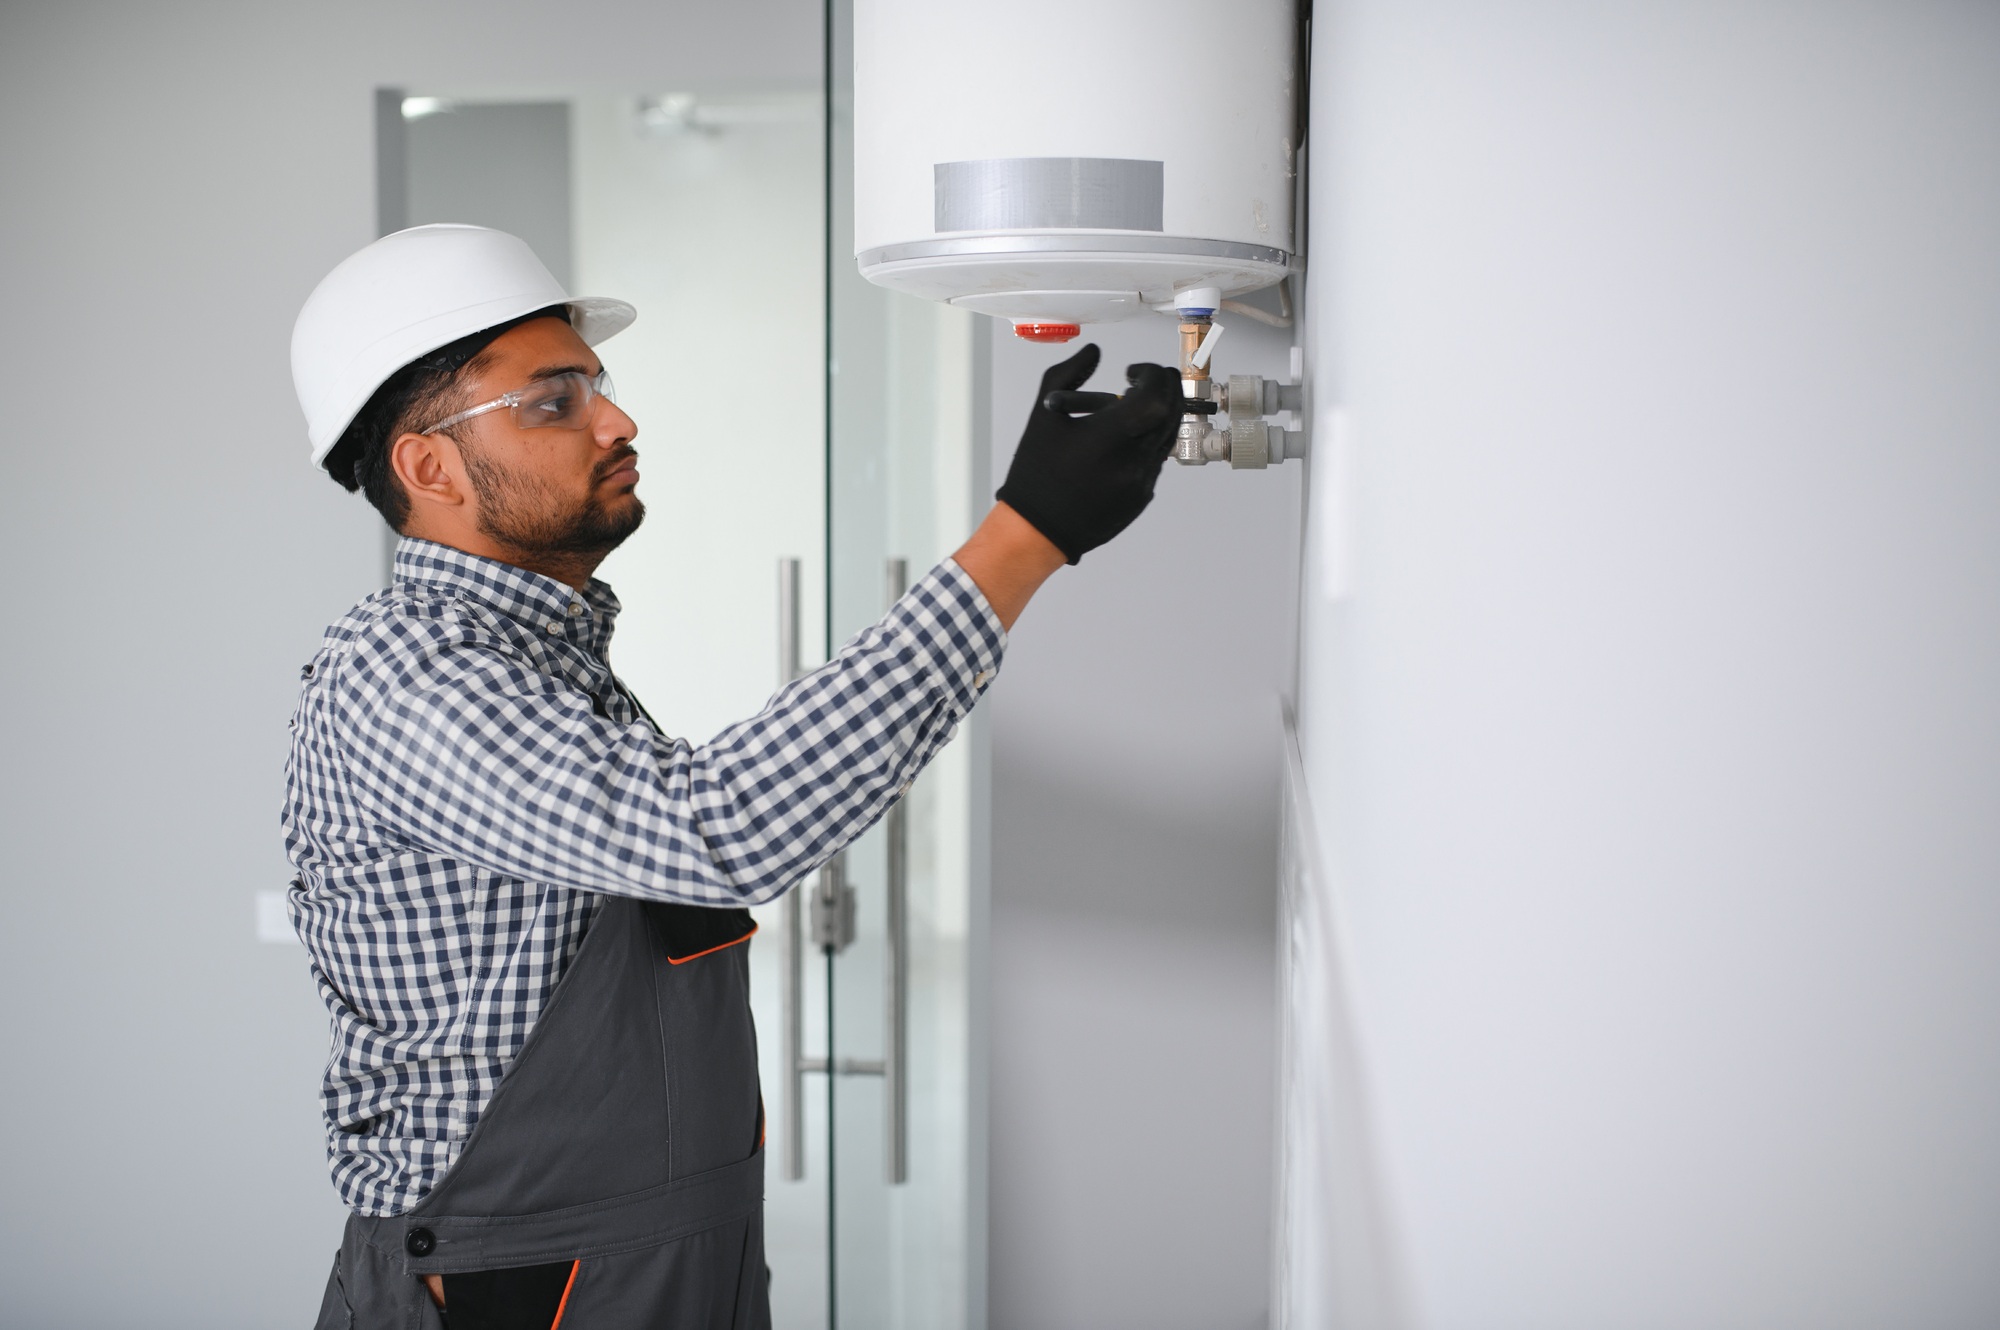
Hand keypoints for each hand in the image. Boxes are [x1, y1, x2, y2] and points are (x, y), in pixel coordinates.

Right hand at [994, 344, 1181, 563]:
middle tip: (1142, 382)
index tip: (1134, 372)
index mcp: (1108, 437)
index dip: (1151, 374)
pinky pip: (1157, 459)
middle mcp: (1132, 460)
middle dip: (1162, 388)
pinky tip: (1120, 443)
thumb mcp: (1044, 415)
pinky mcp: (1143, 496)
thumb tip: (1094, 351)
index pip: (1156, 395)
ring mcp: (1142, 481)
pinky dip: (1147, 442)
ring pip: (1168, 434)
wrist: (1037, 529)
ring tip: (1128, 412)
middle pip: (1171, 411)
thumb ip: (1069, 373)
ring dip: (1157, 414)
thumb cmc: (1036, 473)